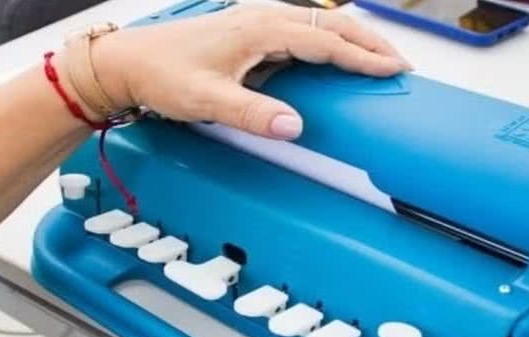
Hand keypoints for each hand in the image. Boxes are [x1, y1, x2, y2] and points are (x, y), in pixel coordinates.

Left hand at [85, 4, 408, 138]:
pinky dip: (326, 42)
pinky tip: (331, 57)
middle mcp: (262, 18)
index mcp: (259, 30)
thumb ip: (252, 113)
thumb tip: (293, 126)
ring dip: (350, 40)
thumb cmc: (162, 75)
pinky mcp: (248, 32)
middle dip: (368, 43)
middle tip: (399, 64)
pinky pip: (299, 31)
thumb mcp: (206, 100)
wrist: (129, 63)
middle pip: (330, 26)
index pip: (325, 42)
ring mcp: (255, 22)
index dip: (362, 57)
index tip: (392, 70)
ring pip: (316, 25)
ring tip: (376, 58)